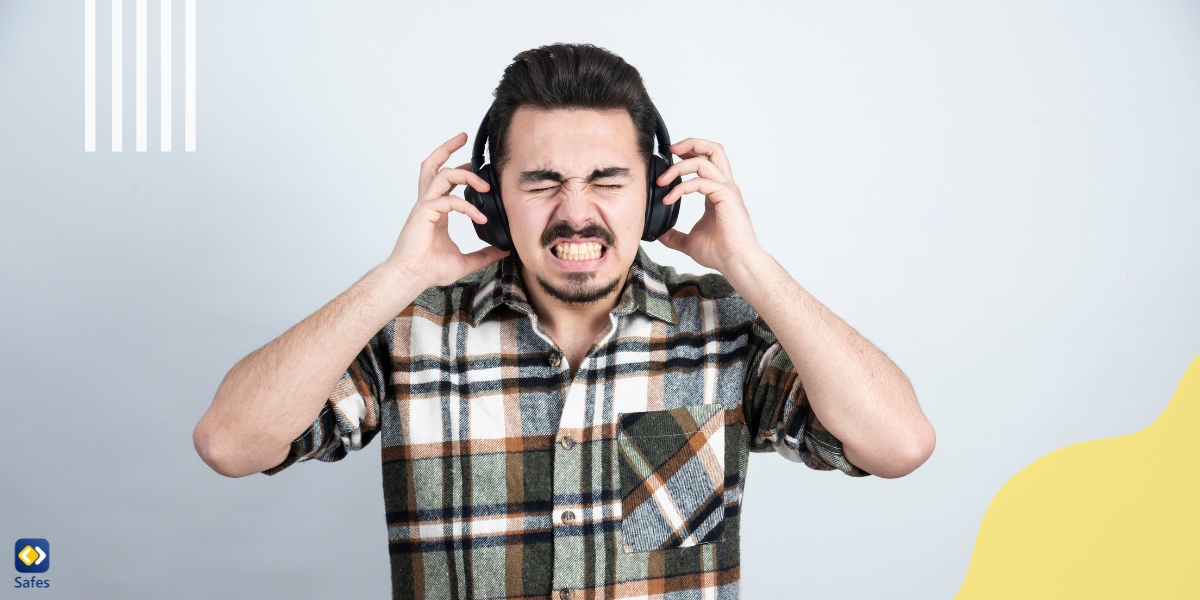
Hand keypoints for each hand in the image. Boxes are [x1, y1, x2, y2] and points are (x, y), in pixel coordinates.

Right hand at [386, 133, 509, 288]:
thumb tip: (503, 251)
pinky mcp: (423, 214)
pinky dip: (466, 206)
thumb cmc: (429, 269)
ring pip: (442, 175)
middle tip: (464, 137)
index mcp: (436, 210)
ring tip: (485, 186)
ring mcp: (425, 207)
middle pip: (433, 165)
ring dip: (465, 175)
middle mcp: (428, 203)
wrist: (411, 278)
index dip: (458, 167)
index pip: (443, 179)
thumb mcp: (465, 261)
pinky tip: (480, 216)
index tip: (474, 162)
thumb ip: (484, 254)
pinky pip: (447, 201)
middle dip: (447, 147)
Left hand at [655, 138, 761, 273]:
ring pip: (704, 160)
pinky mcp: (727, 196)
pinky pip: (701, 181)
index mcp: (717, 192)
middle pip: (713, 149)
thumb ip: (674, 235)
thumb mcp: (689, 241)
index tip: (670, 157)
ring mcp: (727, 190)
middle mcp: (724, 186)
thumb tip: (660, 235)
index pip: (706, 160)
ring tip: (662, 180)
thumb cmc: (721, 252)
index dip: (689, 153)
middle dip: (690, 143)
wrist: (736, 263)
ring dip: (679, 166)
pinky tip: (669, 198)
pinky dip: (682, 187)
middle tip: (670, 151)